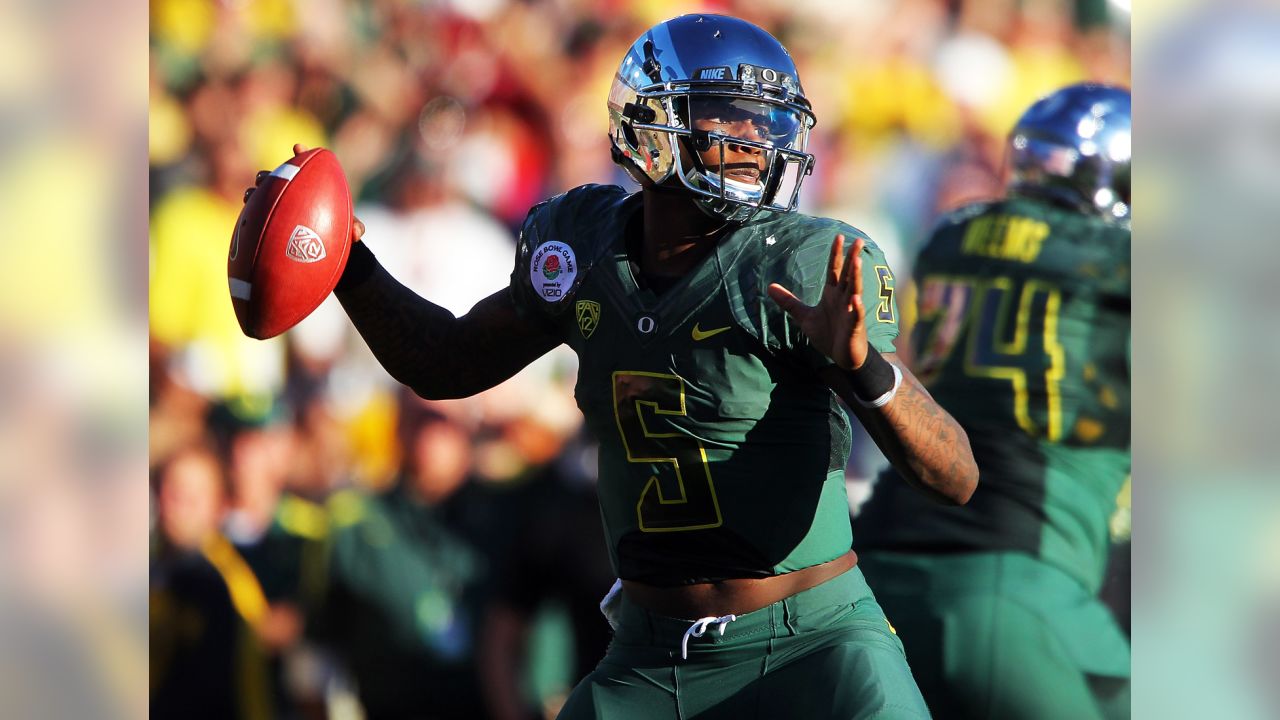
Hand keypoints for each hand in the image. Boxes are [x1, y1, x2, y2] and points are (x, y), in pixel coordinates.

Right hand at [241, 143, 364, 241]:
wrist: (324, 247)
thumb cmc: (337, 229)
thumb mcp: (348, 228)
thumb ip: (355, 226)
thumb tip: (358, 232)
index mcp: (310, 185)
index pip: (304, 165)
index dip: (301, 154)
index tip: (297, 147)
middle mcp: (290, 192)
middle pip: (275, 178)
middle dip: (268, 175)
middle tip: (265, 177)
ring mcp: (277, 205)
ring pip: (260, 195)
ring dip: (254, 193)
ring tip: (251, 195)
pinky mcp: (267, 220)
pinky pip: (255, 217)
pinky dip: (251, 216)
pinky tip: (245, 220)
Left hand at [767, 234, 868, 370]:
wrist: (842, 356)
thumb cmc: (827, 334)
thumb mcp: (804, 316)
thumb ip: (790, 302)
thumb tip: (770, 287)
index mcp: (832, 294)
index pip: (835, 270)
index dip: (836, 254)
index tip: (839, 237)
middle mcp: (844, 299)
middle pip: (848, 275)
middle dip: (852, 259)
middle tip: (858, 242)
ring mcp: (851, 312)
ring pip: (854, 291)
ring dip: (856, 277)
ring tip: (857, 262)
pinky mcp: (855, 327)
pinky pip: (856, 316)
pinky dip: (857, 308)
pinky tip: (856, 300)